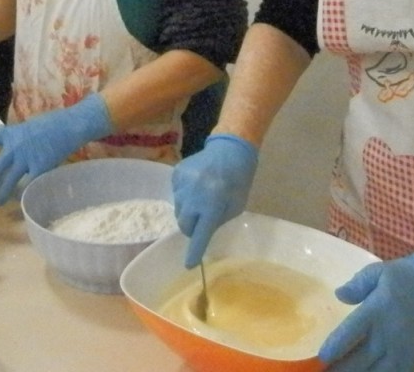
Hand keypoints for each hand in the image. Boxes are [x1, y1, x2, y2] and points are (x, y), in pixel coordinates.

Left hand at [0, 94, 113, 204]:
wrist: (71, 125)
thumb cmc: (53, 123)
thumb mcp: (29, 126)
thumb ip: (17, 136)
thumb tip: (6, 141)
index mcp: (12, 133)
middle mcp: (15, 146)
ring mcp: (26, 157)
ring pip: (9, 180)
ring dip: (2, 193)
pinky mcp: (39, 167)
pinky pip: (28, 184)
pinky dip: (23, 193)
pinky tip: (20, 200)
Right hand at [172, 133, 257, 268]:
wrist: (229, 149)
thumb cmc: (238, 181)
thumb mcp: (235, 207)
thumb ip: (217, 221)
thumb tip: (201, 233)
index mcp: (212, 205)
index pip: (199, 235)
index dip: (194, 252)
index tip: (189, 264)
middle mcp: (194, 195)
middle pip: (184, 224)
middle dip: (192, 227)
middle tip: (202, 219)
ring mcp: (183, 183)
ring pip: (179, 209)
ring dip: (188, 210)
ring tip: (201, 198)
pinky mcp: (176, 173)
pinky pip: (175, 194)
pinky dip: (184, 196)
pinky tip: (196, 186)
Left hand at [317, 252, 413, 371]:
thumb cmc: (401, 278)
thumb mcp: (377, 272)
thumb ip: (357, 284)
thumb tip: (339, 294)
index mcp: (377, 311)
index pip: (352, 332)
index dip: (336, 346)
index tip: (321, 357)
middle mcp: (388, 335)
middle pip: (360, 360)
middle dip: (340, 369)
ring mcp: (400, 351)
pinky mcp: (410, 359)